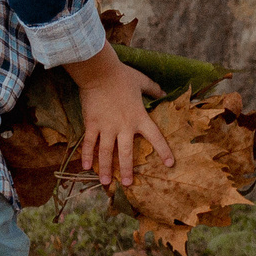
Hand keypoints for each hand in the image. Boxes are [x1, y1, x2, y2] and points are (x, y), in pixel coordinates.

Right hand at [66, 46, 172, 186]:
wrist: (99, 71)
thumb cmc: (122, 76)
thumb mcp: (142, 81)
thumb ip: (154, 89)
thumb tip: (165, 92)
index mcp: (139, 117)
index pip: (155, 137)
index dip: (163, 151)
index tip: (169, 164)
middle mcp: (124, 126)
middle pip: (126, 153)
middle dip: (127, 170)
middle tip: (129, 184)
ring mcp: (106, 126)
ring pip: (106, 152)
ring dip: (106, 168)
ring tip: (105, 182)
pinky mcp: (92, 124)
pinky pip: (89, 143)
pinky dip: (87, 155)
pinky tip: (86, 167)